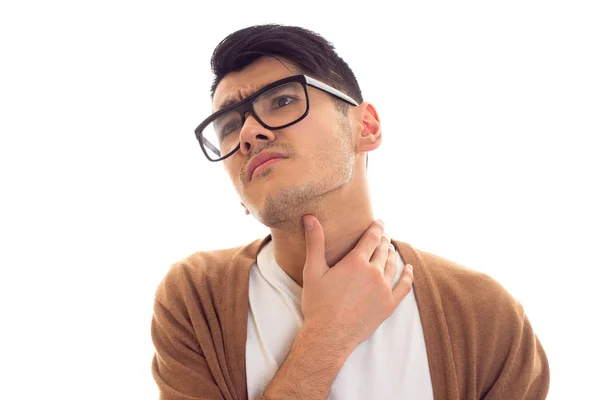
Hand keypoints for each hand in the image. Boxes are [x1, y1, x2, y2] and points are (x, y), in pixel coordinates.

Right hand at [300, 215, 413, 348]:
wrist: (329, 336)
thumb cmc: (318, 304)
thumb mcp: (312, 271)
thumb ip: (314, 243)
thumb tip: (309, 218)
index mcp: (356, 262)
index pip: (371, 237)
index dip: (376, 227)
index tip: (379, 221)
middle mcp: (374, 273)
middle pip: (383, 250)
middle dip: (382, 240)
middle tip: (382, 235)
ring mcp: (384, 289)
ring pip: (392, 265)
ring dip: (391, 254)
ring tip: (389, 249)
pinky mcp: (389, 305)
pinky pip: (404, 286)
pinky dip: (408, 276)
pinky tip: (409, 269)